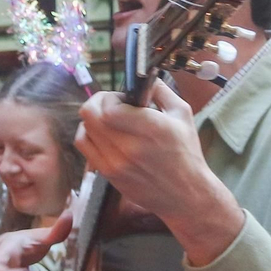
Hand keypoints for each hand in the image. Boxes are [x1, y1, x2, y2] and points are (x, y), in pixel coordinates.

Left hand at [75, 81, 242, 264]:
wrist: (186, 194)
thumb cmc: (186, 153)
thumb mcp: (182, 114)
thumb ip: (161, 91)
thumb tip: (143, 76)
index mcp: (149, 128)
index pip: (108, 107)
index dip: (110, 97)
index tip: (123, 99)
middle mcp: (128, 147)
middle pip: (89, 116)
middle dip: (98, 103)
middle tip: (112, 105)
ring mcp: (115, 163)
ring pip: (83, 131)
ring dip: (92, 120)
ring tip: (108, 121)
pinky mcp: (108, 174)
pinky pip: (85, 148)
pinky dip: (88, 136)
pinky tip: (103, 135)